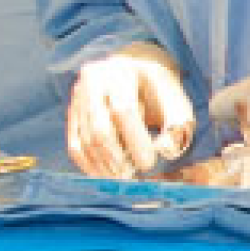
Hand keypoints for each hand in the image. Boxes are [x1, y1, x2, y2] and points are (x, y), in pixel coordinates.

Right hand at [68, 42, 194, 178]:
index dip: (136, 142)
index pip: (124, 110)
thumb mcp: (173, 97)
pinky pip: (74, 146)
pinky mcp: (71, 114)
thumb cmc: (157, 91)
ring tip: (122, 179)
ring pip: (85, 141)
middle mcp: (92, 81)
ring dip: (104, 168)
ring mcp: (78, 98)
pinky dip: (89, 166)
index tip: (149, 163)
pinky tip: (106, 176)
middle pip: (99, 129)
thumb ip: (178, 121)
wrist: (133, 73)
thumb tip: (165, 149)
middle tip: (132, 177)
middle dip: (117, 159)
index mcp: (121, 72)